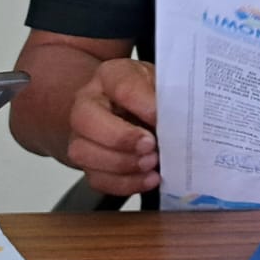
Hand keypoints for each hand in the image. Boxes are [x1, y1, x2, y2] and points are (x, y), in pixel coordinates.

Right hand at [65, 59, 158, 196]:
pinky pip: (97, 178)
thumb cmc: (152, 94)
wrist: (137, 110)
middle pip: (85, 120)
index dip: (141, 103)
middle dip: (120, 137)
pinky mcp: (89, 163)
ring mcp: (82, 135)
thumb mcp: (164, 82)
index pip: (120, 85)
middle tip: (151, 145)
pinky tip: (148, 179)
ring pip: (83, 153)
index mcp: (110, 76)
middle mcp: (88, 104)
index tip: (160, 116)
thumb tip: (177, 117)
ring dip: (121, 163)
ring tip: (152, 163)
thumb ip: (169, 95)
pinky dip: (124, 183)